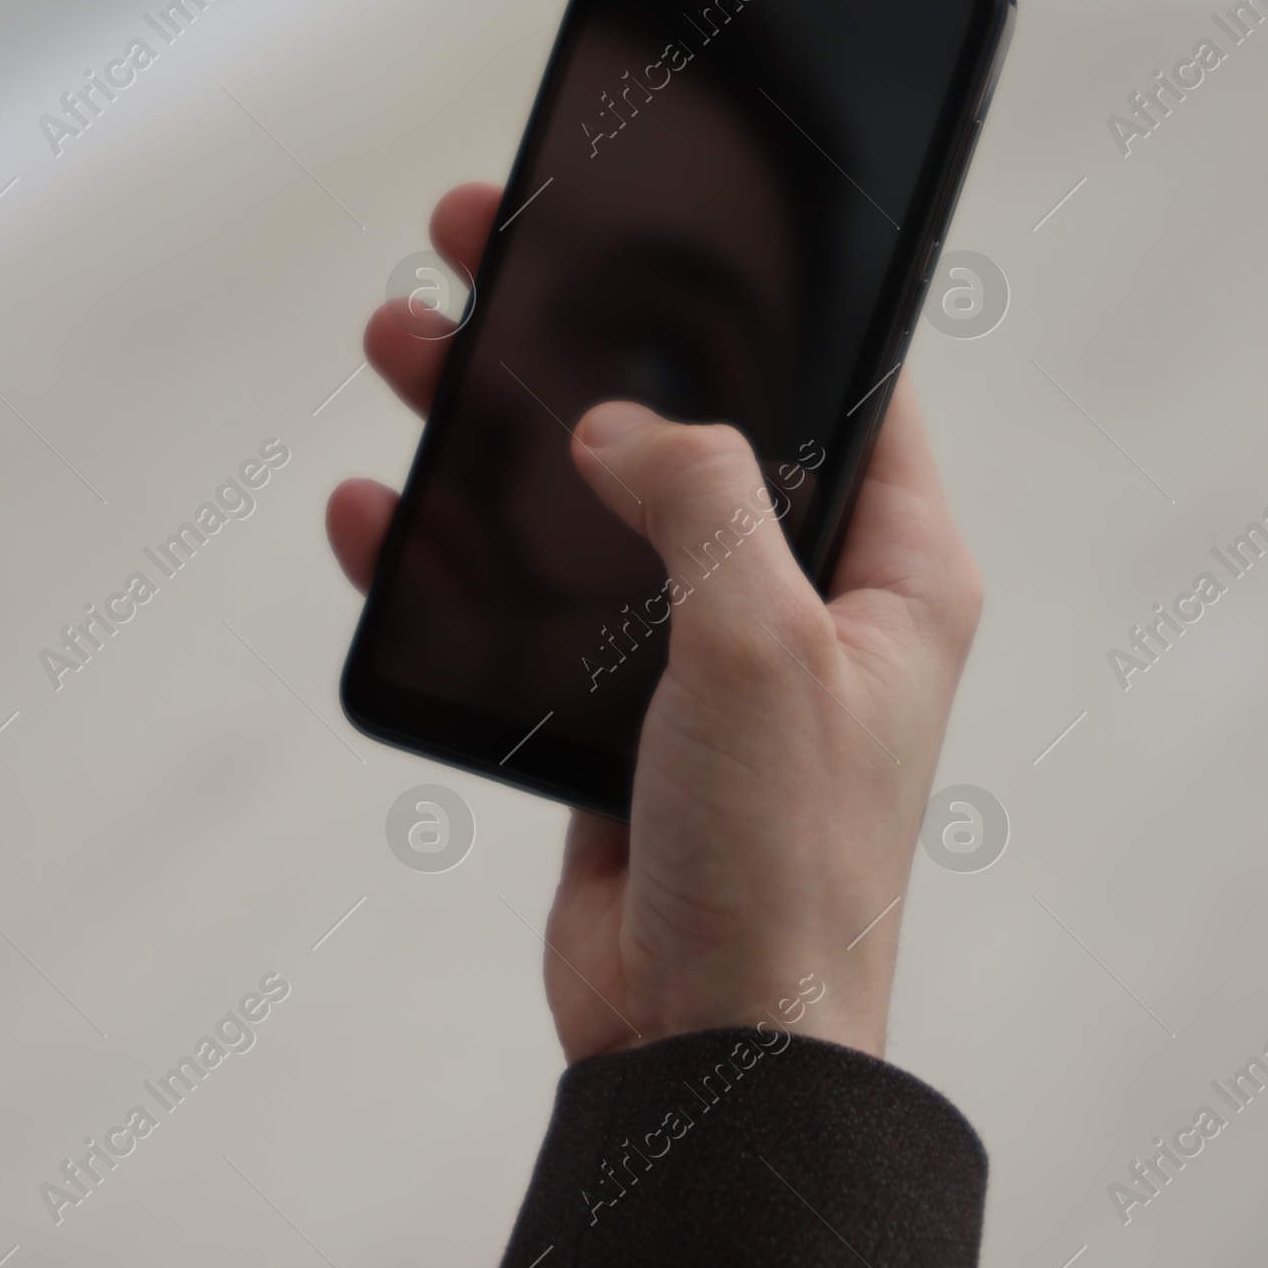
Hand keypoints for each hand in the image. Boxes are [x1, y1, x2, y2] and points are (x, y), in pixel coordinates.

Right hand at [329, 185, 980, 1063]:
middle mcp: (803, 598)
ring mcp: (704, 657)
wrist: (710, 1044)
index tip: (668, 223)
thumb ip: (702, 502)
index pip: (847, 385)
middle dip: (586, 338)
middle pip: (686, 425)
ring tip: (405, 344)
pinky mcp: (619, 717)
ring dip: (499, 430)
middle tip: (490, 245)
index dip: (761, 297)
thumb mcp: (764, 645)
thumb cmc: (783, 857)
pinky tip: (378, 514)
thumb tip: (621, 426)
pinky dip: (453, 558)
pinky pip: (530, 606)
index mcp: (889, 568)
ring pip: (592, 505)